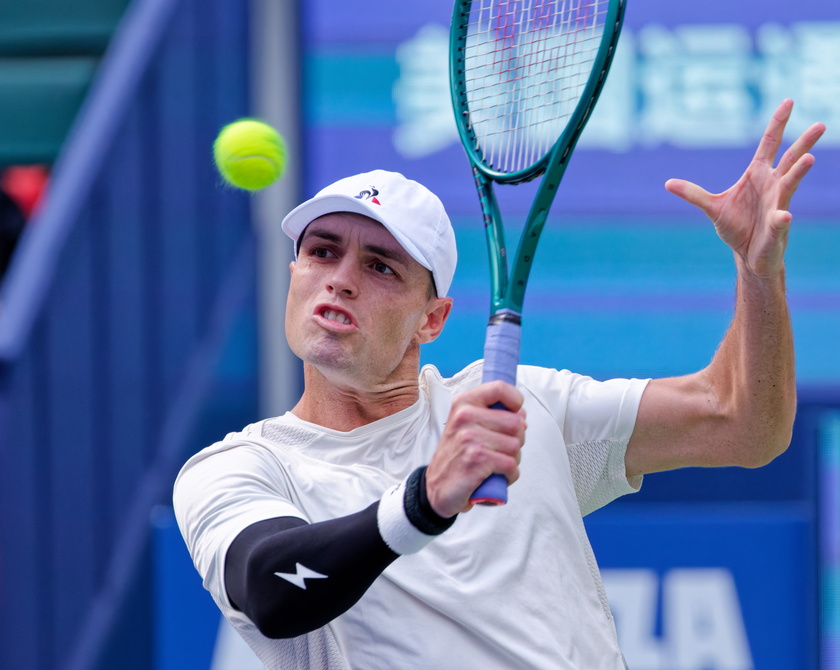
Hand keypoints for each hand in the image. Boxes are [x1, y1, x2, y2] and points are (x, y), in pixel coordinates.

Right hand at [425, 382, 526, 517]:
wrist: (438, 488)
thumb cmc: (458, 456)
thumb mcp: (467, 426)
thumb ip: (492, 415)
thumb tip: (521, 415)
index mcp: (464, 403)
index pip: (500, 388)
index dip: (516, 402)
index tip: (514, 414)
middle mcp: (465, 416)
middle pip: (516, 423)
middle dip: (516, 440)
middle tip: (499, 450)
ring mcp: (469, 437)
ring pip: (515, 446)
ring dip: (512, 460)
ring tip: (495, 465)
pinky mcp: (476, 459)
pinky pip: (511, 465)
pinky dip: (509, 475)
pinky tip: (495, 476)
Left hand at [664, 99, 825, 277]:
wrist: (747, 255)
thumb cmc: (736, 227)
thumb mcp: (712, 207)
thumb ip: (693, 194)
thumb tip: (667, 183)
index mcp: (758, 174)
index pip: (770, 143)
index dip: (778, 123)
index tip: (788, 101)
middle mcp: (772, 185)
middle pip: (790, 158)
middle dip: (804, 142)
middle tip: (821, 124)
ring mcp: (778, 204)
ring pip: (791, 184)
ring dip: (799, 172)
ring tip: (810, 159)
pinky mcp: (777, 226)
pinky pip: (780, 220)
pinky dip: (781, 218)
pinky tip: (783, 216)